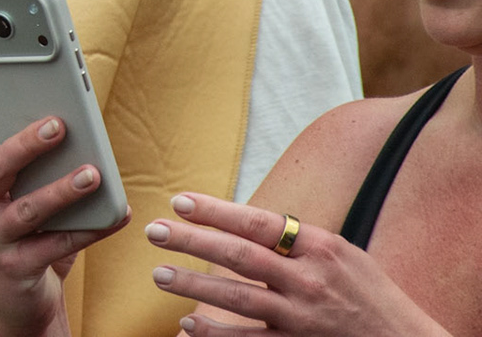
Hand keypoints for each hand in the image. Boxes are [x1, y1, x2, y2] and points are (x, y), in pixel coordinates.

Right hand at [0, 81, 129, 336]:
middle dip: (24, 143)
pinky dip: (87, 231)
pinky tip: (114, 216)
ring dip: (61, 190)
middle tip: (59, 125)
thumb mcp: (24, 190)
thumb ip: (39, 160)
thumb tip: (77, 122)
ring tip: (93, 174)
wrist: (20, 298)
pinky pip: (54, 247)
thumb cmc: (29, 231)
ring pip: (25, 209)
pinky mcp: (13, 268)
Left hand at [147, 193, 449, 336]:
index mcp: (320, 248)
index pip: (259, 222)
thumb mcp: (342, 254)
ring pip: (237, 298)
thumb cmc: (370, 295)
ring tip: (160, 275)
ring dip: (194, 286)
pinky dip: (215, 333)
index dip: (216, 211)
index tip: (180, 202)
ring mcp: (303, 318)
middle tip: (154, 232)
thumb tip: (243, 221)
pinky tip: (187, 325)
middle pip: (239, 256)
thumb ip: (296, 240)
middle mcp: (309, 281)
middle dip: (192, 242)